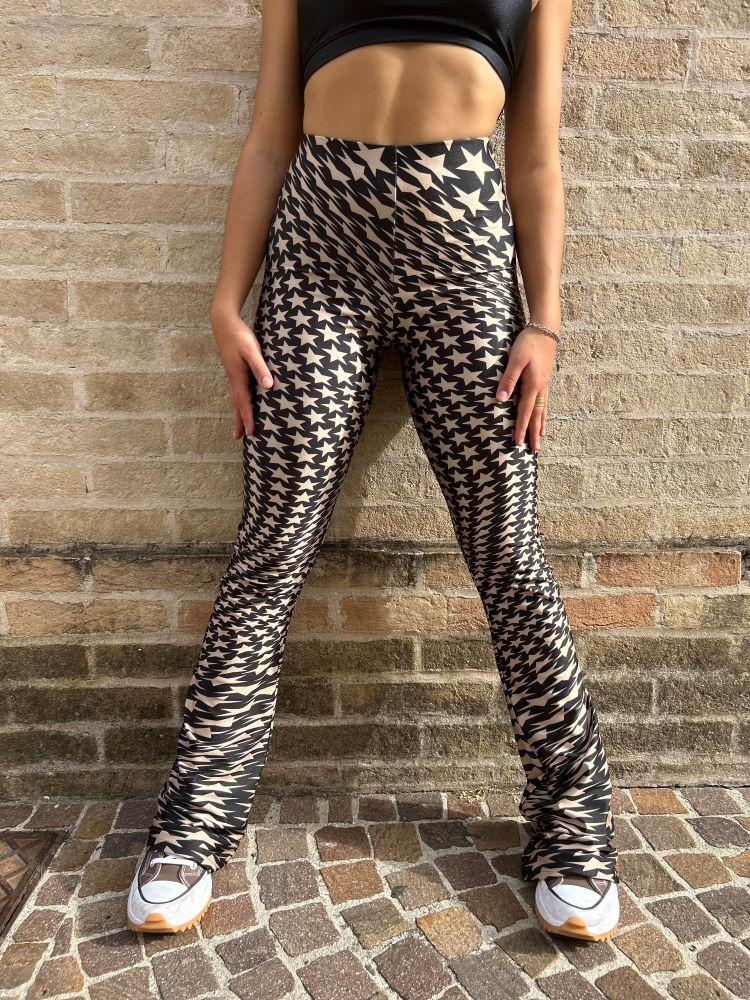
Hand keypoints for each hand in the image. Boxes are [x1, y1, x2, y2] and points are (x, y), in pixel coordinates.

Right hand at [210, 304, 273, 438]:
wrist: (224, 322)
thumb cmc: (239, 335)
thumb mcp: (251, 350)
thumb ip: (260, 367)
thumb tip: (268, 386)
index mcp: (237, 377)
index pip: (243, 403)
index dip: (248, 418)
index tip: (250, 433)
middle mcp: (233, 379)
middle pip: (236, 405)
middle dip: (239, 421)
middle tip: (239, 438)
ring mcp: (232, 375)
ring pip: (235, 399)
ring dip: (237, 413)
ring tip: (238, 426)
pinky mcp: (234, 370)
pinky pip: (237, 391)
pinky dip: (238, 402)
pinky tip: (241, 403)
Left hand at [495, 327, 557, 451]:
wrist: (545, 329)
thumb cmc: (528, 343)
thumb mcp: (515, 360)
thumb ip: (508, 380)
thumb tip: (500, 400)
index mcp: (533, 385)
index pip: (525, 412)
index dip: (520, 428)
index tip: (517, 443)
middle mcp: (541, 388)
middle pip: (537, 415)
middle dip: (534, 433)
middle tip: (535, 450)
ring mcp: (545, 385)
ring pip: (543, 410)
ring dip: (540, 426)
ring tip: (540, 439)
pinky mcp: (545, 380)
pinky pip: (545, 402)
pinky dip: (544, 414)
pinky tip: (543, 417)